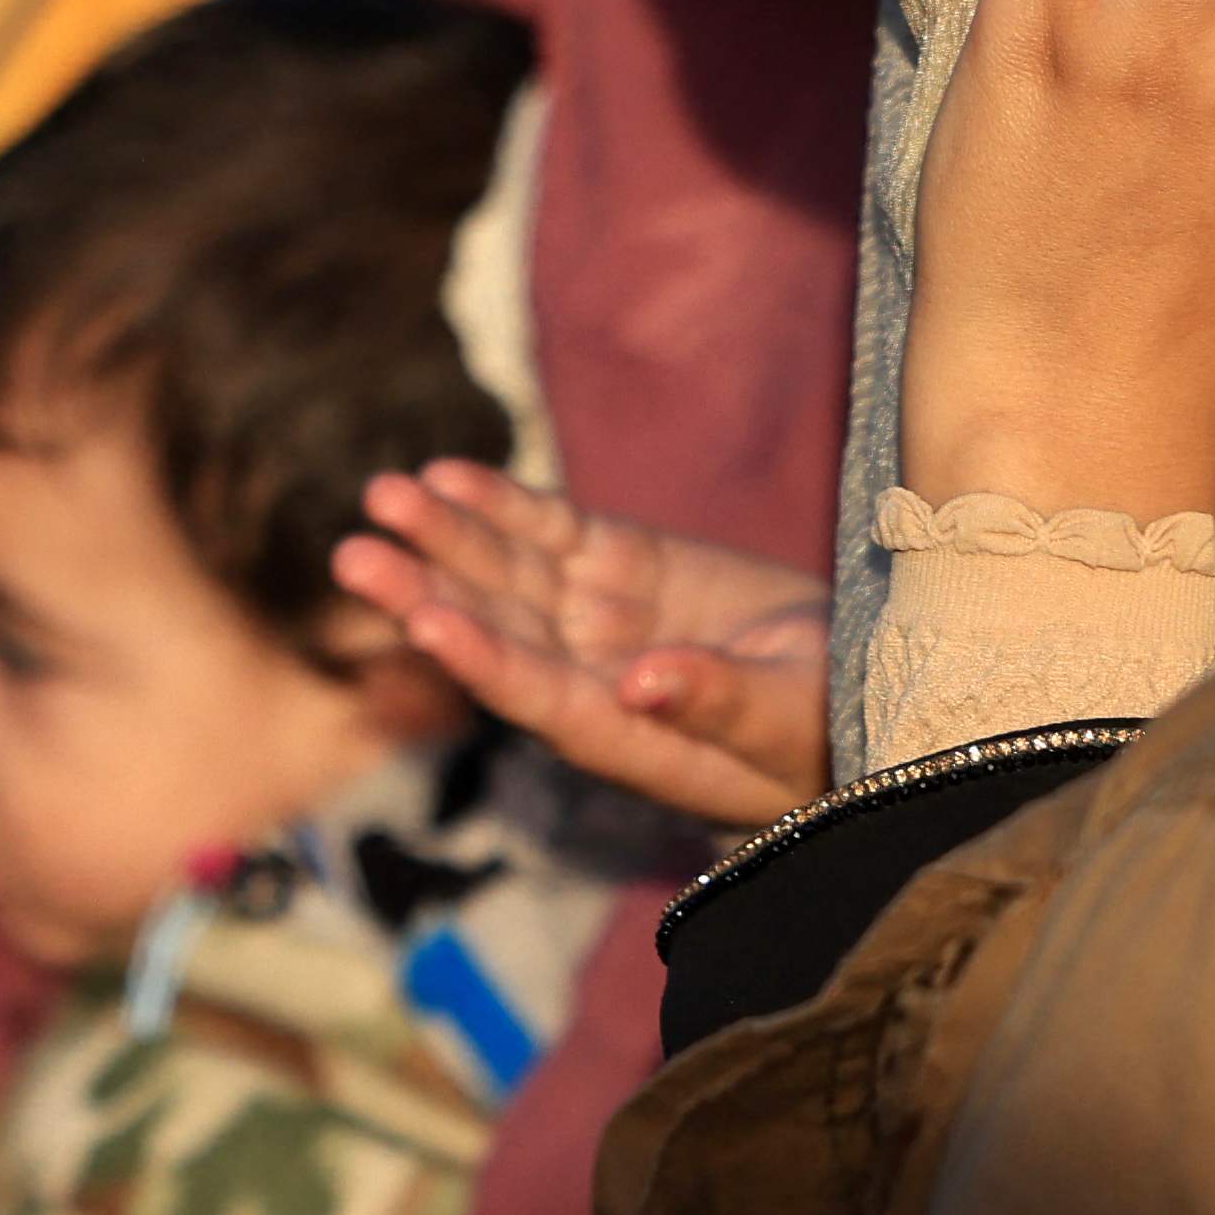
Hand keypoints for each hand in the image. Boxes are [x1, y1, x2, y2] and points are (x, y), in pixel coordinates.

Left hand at [336, 462, 826, 826]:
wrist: (860, 680)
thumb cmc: (833, 728)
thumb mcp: (790, 720)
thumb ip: (717, 703)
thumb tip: (639, 682)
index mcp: (624, 738)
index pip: (538, 698)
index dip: (483, 660)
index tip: (425, 621)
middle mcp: (590, 679)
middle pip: (496, 630)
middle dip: (425, 590)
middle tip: (354, 556)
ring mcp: (597, 618)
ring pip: (505, 573)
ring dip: (444, 537)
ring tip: (384, 496)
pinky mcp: (619, 565)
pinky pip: (546, 532)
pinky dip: (500, 504)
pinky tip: (446, 477)